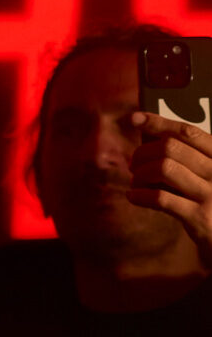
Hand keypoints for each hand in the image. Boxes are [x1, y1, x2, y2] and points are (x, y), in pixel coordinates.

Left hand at [128, 111, 211, 269]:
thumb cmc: (210, 204)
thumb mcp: (205, 176)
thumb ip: (184, 156)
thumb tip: (148, 131)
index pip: (189, 132)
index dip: (159, 123)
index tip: (135, 118)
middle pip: (170, 148)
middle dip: (143, 153)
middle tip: (133, 165)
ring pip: (164, 168)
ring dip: (140, 174)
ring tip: (136, 183)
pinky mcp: (201, 218)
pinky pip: (161, 198)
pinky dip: (140, 195)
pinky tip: (133, 197)